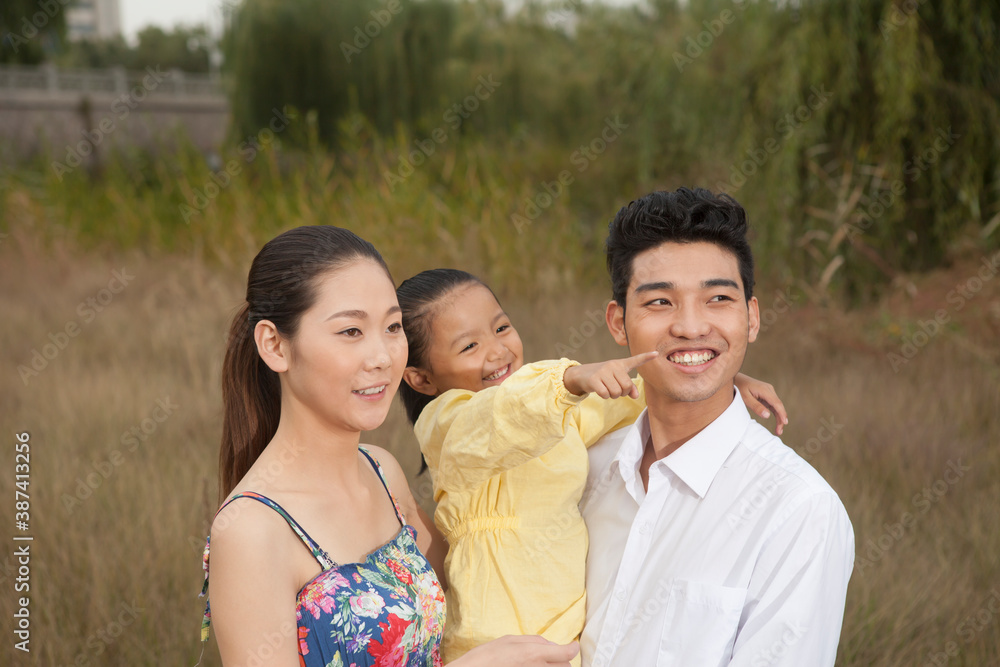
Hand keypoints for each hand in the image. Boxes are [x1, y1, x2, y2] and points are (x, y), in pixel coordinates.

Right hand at [449, 636, 578, 665]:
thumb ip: (535, 641)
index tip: (572, 646)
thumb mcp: (510, 640)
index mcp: (535, 654)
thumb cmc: (487, 657)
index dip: (572, 648)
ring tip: (538, 663)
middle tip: (550, 656)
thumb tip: (552, 644)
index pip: (566, 653)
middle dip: (562, 660)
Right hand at [563, 351, 657, 398]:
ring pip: (617, 392)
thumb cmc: (603, 377)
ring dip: (613, 395)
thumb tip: (636, 396)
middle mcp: (613, 365)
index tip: (656, 353)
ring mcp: (603, 371)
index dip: (646, 357)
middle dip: (623, 393)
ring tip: (607, 389)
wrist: (582, 374)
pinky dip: (604, 396)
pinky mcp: (595, 379)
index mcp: (620, 364)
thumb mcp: (616, 380)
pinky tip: (600, 390)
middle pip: (627, 386)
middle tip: (615, 389)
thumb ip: (629, 388)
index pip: (635, 360)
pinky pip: (606, 394)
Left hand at [735, 373, 787, 434]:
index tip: (785, 423)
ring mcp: (769, 392)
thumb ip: (756, 407)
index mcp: (764, 390)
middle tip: (779, 432)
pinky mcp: (767, 395)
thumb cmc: (738, 388)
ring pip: (777, 407)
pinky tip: (777, 423)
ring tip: (778, 431)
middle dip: (781, 419)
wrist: (735, 379)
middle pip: (778, 406)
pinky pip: (773, 406)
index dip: (782, 413)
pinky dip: (776, 414)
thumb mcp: (745, 398)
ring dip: (779, 418)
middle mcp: (769, 390)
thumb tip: (768, 415)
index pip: (776, 403)